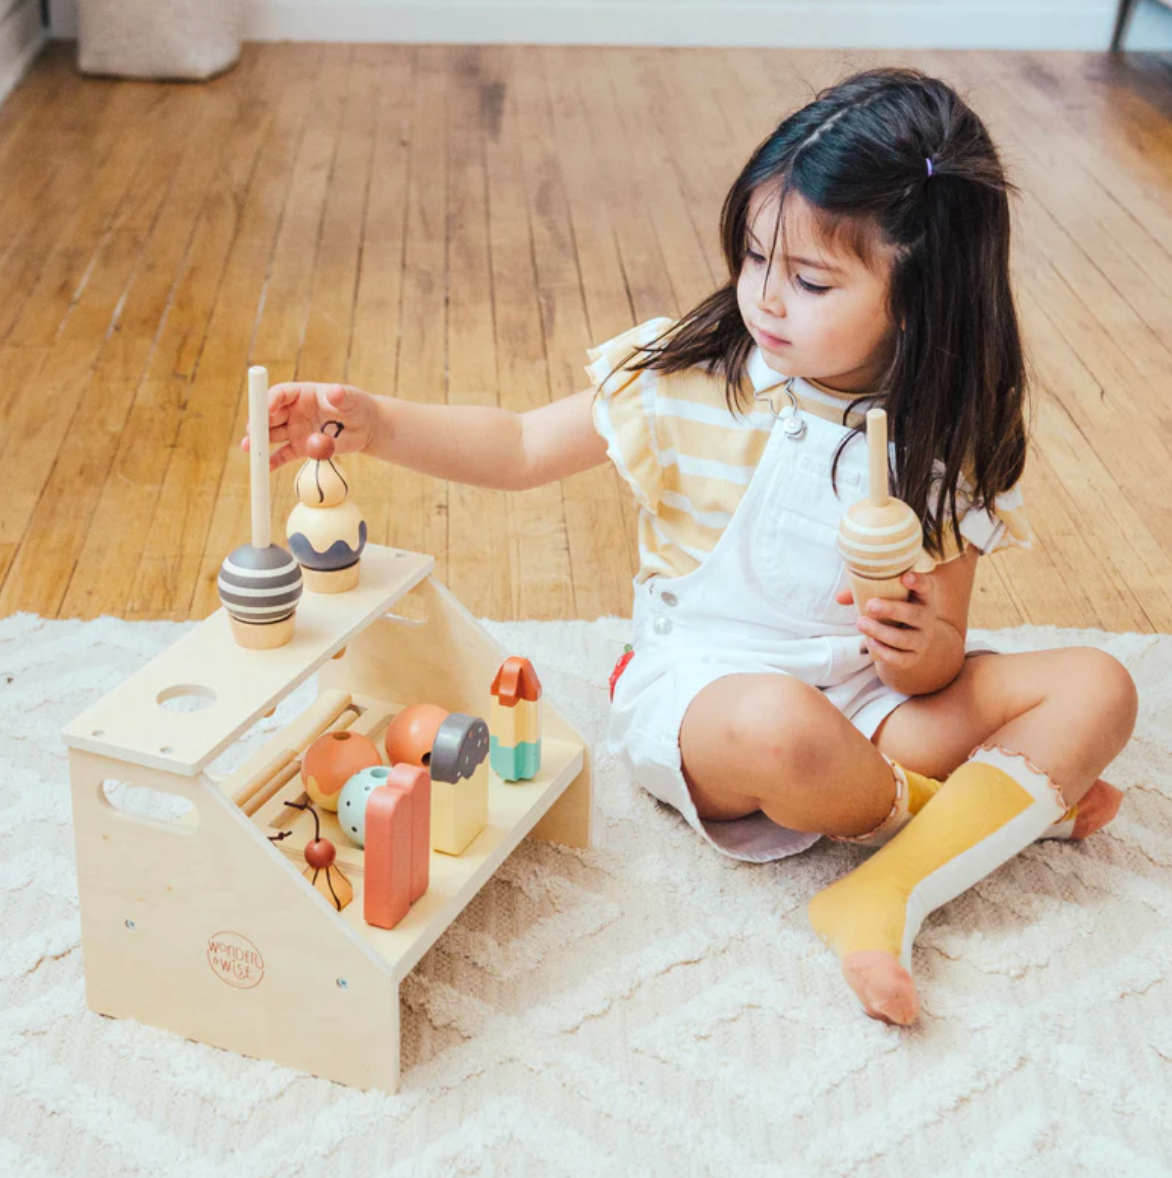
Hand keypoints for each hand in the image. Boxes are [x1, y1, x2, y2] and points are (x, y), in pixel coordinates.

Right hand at [240, 382, 377, 471]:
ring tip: (249, 448)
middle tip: (252, 432)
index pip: (280, 394)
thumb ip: (341, 396)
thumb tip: (335, 391)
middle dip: (258, 423)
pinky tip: (266, 467)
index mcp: (302, 394)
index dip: (269, 399)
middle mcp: (293, 411)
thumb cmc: (357, 405)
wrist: (365, 427)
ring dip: (259, 441)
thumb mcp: (351, 399)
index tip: (265, 408)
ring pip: (272, 435)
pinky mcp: (301, 447)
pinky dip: (274, 461)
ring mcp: (295, 429)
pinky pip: (284, 454)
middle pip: (269, 415)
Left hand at [835, 571, 939, 670]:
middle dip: (891, 610)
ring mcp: (921, 640)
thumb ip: (864, 593)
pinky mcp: (912, 658)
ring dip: (881, 631)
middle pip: (913, 614)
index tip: (905, 577)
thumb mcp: (885, 599)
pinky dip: (883, 652)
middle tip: (870, 605)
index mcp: (921, 598)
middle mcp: (926, 619)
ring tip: (861, 623)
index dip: (918, 582)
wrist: (907, 641)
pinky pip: (899, 658)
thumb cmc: (893, 612)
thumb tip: (839, 598)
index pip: (925, 587)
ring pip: (903, 638)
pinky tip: (871, 643)